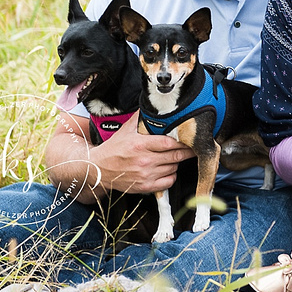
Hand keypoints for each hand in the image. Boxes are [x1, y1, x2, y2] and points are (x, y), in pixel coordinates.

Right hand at [45, 111, 193, 199]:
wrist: (98, 169)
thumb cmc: (114, 149)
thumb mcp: (126, 130)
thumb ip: (140, 118)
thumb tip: (151, 104)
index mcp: (140, 144)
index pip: (169, 143)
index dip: (182, 141)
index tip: (189, 139)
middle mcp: (144, 161)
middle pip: (175, 156)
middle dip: (187, 152)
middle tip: (192, 148)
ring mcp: (145, 175)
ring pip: (173, 169)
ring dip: (177, 163)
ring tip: (175, 157)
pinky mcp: (145, 187)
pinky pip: (168, 182)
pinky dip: (172, 176)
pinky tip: (168, 170)